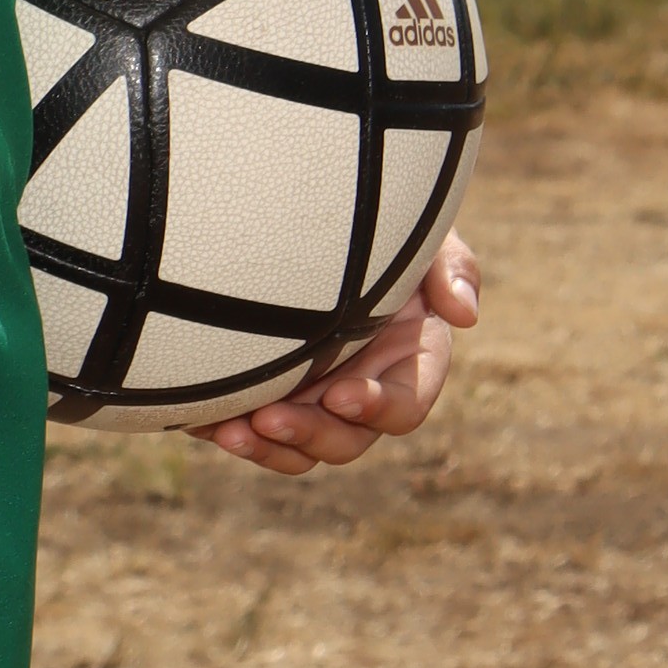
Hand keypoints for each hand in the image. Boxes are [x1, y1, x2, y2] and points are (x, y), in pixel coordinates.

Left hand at [196, 228, 480, 473]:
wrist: (301, 217)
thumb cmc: (378, 227)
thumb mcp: (422, 235)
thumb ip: (451, 266)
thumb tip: (466, 314)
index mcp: (407, 363)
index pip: (403, 407)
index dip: (377, 408)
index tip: (341, 394)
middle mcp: (361, 390)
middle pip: (345, 440)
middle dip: (310, 434)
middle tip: (269, 417)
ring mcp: (312, 399)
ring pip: (296, 450)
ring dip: (267, 448)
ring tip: (229, 430)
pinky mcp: (266, 396)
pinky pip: (250, 432)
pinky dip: (229, 431)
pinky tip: (201, 420)